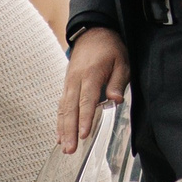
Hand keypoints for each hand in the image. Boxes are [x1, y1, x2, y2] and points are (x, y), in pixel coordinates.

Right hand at [60, 27, 129, 152]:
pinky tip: (60, 134)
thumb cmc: (109, 48)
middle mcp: (75, 80)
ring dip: (62, 129)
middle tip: (69, 149)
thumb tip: (115, 100)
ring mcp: (68, 83)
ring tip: (63, 146)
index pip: (87, 100)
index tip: (83, 134)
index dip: (84, 118)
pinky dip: (60, 121)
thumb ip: (117, 81)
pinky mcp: (66, 85)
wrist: (93, 33)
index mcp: (90, 75)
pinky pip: (61, 105)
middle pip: (71, 109)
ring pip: (63, 109)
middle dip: (69, 130)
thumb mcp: (121, 61)